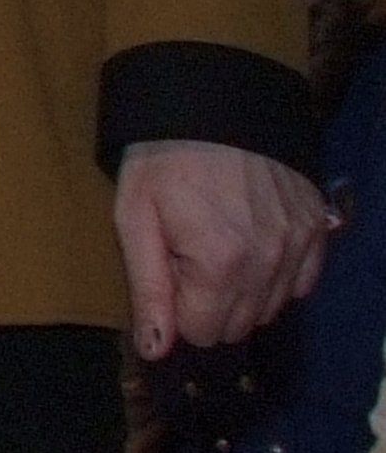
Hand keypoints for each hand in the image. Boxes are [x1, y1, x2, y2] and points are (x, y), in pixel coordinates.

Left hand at [114, 138, 331, 359]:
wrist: (214, 102)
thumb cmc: (161, 159)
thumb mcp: (135, 219)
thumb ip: (148, 289)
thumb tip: (156, 349)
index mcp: (220, 264)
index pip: (204, 333)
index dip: (178, 308)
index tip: (169, 269)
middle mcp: (270, 261)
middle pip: (239, 325)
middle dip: (208, 303)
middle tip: (189, 254)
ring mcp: (300, 244)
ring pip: (271, 307)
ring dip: (242, 290)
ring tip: (218, 242)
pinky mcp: (317, 227)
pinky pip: (302, 282)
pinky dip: (276, 275)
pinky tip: (252, 245)